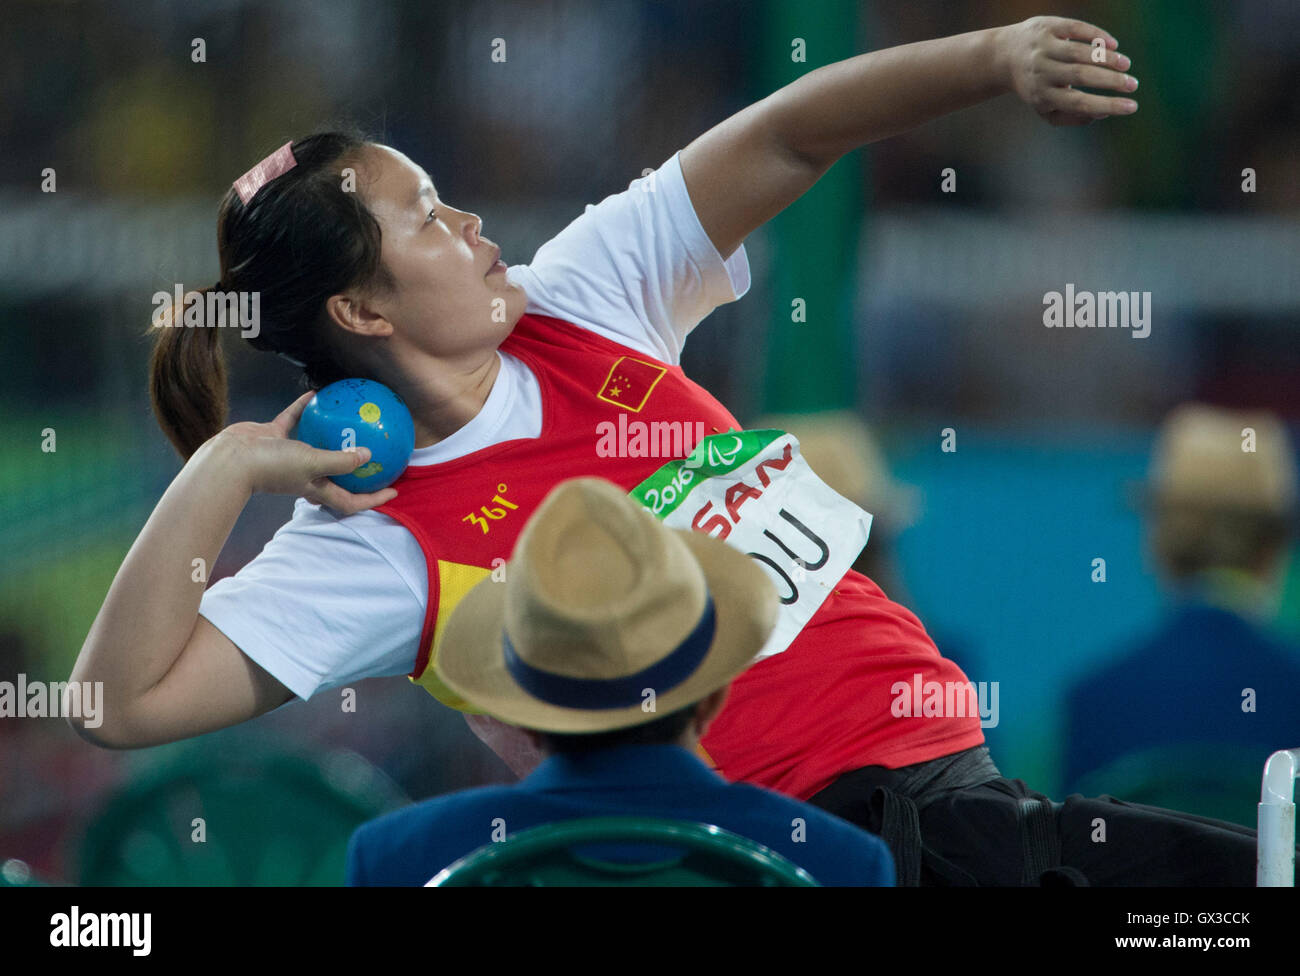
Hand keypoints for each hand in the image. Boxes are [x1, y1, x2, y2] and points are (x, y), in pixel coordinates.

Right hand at [206, 391, 398, 513]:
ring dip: (333, 434)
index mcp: (316, 488)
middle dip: (357, 468)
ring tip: (351, 419)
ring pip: (317, 444)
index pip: (350, 501)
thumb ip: (341, 460)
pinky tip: (317, 393)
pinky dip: (305, 408)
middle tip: (378, 453)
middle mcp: (305, 474)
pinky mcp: (274, 436)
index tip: (394, 491)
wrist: (231, 458)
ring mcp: (289, 455)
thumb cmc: (272, 466)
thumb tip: (368, 456)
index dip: (372, 499)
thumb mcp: (313, 464)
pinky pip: (295, 419)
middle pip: (337, 475)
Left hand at [997, 16, 1137, 125]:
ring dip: (1108, 58)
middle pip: (1081, 76)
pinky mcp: (1047, 27)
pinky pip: (1076, 28)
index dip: (1107, 105)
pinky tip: (1113, 43)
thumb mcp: (1045, 107)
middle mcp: (1041, 71)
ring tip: (1126, 65)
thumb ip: (1072, 116)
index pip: (1078, 103)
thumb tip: (1103, 114)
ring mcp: (1043, 47)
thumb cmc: (1035, 86)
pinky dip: (1097, 35)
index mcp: (1042, 95)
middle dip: (1112, 81)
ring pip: (1080, 52)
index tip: (1132, 107)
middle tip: (1133, 85)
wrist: (1004, 57)